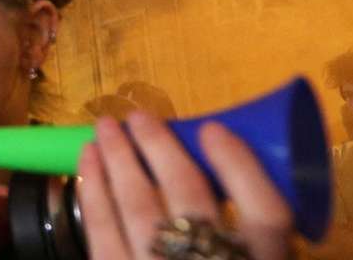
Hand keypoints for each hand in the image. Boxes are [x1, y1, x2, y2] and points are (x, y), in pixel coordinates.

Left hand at [77, 113, 292, 259]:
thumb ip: (245, 236)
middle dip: (160, 150)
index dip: (240, 166)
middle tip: (140, 116)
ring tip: (104, 129)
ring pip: (139, 210)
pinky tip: (85, 166)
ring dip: (118, 161)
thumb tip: (214, 162)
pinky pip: (99, 233)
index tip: (214, 130)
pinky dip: (92, 193)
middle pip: (192, 200)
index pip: (268, 214)